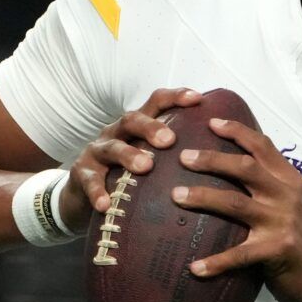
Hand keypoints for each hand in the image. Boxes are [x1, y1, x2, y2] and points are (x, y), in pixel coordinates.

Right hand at [60, 88, 203, 229]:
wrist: (84, 194)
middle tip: (170, 140)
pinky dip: (98, 192)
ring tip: (146, 167)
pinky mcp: (82, 173)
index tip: (198, 99)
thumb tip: (220, 157)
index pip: (156, 103)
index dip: (175, 97)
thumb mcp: (148, 158)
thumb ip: (174, 154)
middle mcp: (117, 132)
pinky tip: (106, 204)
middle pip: (132, 120)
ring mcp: (97, 151)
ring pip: (112, 147)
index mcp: (137, 126)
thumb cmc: (127, 174)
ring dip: (129, 155)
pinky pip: (90, 181)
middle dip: (151, 127)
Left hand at [171, 117, 301, 301]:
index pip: (263, 147)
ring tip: (176, 196)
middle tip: (183, 157)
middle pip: (244, 167)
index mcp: (291, 180)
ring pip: (235, 203)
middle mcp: (288, 195)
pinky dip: (215, 261)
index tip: (211, 123)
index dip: (237, 131)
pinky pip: (238, 254)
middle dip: (211, 159)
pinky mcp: (277, 249)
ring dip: (202, 197)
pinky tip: (194, 268)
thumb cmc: (301, 242)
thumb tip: (233, 168)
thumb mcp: (293, 205)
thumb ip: (271, 186)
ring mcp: (282, 222)